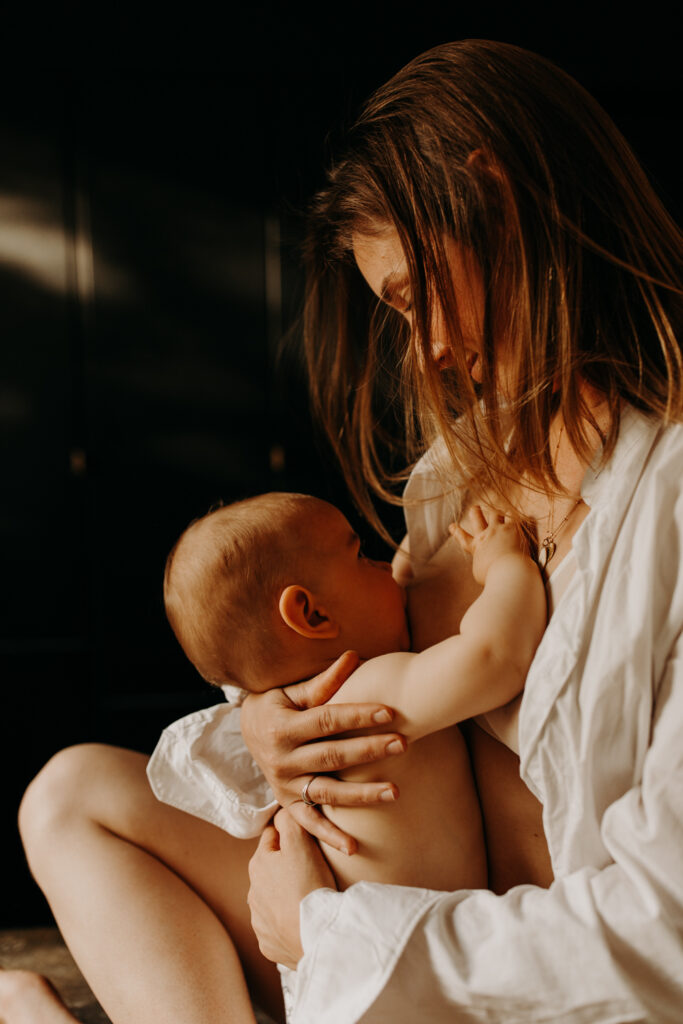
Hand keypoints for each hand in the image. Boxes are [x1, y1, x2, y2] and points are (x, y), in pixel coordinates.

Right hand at [240, 651, 404, 853]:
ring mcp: (285, 785)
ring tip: (396, 791)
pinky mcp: (287, 804)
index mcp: (283, 727)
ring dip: (362, 795)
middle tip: (403, 743)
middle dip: (370, 750)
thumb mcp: (290, 691)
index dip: (358, 715)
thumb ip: (322, 682)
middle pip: (333, 756)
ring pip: (328, 792)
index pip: (328, 720)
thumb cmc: (275, 704)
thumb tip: (354, 656)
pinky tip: (354, 847)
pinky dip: (329, 836)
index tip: (390, 711)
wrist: (246, 731)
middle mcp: (283, 759)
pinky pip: (309, 823)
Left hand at [247, 807, 336, 969]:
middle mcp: (252, 893)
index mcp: (258, 864)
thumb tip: (281, 812)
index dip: (291, 836)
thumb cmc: (308, 885)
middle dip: (287, 867)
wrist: (316, 935)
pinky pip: (278, 928)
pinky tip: (304, 921)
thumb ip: (288, 820)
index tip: (307, 842)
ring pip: (273, 900)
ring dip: (286, 896)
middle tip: (312, 870)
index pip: (272, 838)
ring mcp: (259, 921)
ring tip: (309, 898)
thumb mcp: (300, 842)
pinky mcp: (269, 944)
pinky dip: (288, 923)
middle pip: (272, 870)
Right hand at [451, 505, 525, 584]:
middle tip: (474, 508)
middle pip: (477, 519)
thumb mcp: (480, 574)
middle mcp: (485, 536)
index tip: (452, 526)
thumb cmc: (493, 577)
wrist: (509, 572)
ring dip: (497, 512)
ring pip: (495, 513)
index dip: (457, 532)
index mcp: (476, 548)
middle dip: (475, 513)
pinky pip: (511, 516)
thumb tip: (483, 563)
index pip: (463, 538)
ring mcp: (499, 530)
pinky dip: (511, 515)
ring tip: (501, 511)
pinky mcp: (513, 528)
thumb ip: (480, 565)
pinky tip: (514, 513)